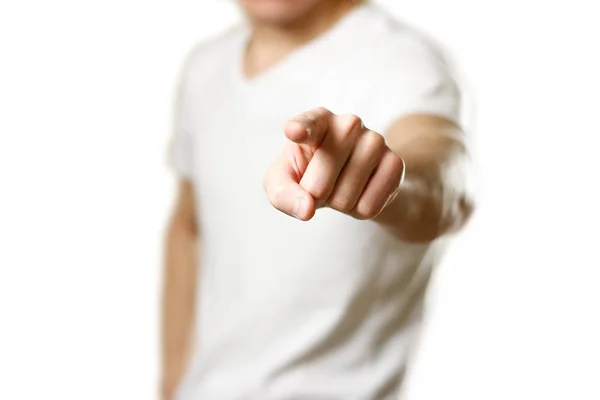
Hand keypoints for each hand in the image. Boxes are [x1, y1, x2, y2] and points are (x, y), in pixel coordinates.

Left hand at [264, 107, 404, 220]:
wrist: (348, 177)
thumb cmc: (308, 173)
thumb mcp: (283, 182)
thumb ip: (283, 194)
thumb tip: (306, 209)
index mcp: (316, 121)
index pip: (309, 123)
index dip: (301, 129)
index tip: (294, 132)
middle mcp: (347, 123)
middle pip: (319, 184)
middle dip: (314, 196)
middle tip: (319, 185)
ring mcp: (375, 140)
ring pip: (345, 198)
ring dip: (338, 204)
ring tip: (340, 186)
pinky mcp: (395, 163)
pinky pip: (369, 206)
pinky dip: (359, 210)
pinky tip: (360, 192)